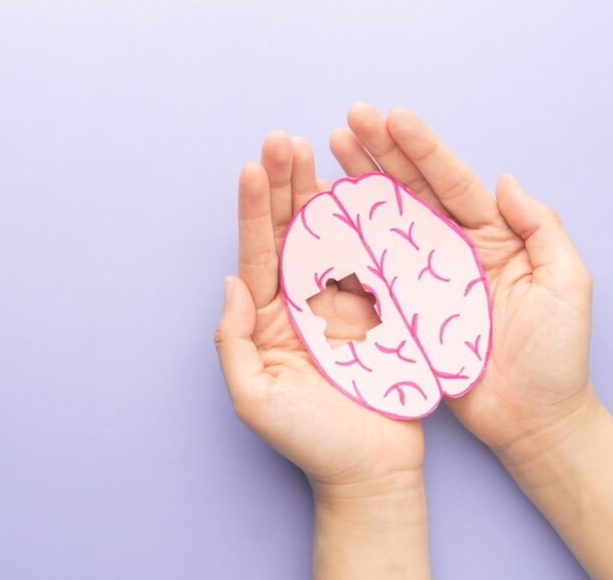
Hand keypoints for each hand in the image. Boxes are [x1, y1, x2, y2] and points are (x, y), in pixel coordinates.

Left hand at [214, 130, 423, 497]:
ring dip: (322, 191)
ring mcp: (344, 302)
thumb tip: (230, 281)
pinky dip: (367, 221)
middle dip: (286, 184)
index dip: (256, 208)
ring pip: (330, 235)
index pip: (259, 251)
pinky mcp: (381, 309)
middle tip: (285, 140)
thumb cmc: (310, 440)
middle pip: (292, 231)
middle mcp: (303, 301)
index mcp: (269, 317)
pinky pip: (373, 257)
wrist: (372, 472)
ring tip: (315, 148)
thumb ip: (234, 340)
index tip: (255, 165)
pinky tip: (361, 186)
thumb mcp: (253, 396)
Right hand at [329, 103, 594, 462]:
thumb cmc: (557, 356)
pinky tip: (324, 212)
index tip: (391, 117)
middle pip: (410, 191)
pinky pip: (369, 268)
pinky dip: (345, 238)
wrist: (532, 421)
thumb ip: (541, 228)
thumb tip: (504, 179)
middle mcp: (452, 249)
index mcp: (492, 236)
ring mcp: (422, 278)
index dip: (421, 149)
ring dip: (357, 184)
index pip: (451, 182)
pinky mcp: (401, 310)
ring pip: (384, 221)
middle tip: (349, 120)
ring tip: (329, 151)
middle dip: (379, 152)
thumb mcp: (565, 284)